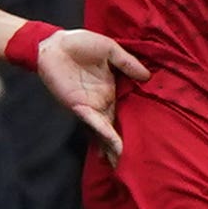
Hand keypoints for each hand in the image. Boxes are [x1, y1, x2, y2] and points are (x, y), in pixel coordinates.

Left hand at [32, 28, 150, 160]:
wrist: (52, 46)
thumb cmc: (80, 44)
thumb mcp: (109, 49)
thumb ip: (127, 63)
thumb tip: (148, 76)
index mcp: (115, 86)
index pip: (131, 106)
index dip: (141, 119)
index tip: (154, 132)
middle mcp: (106, 100)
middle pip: (120, 125)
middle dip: (129, 142)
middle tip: (142, 160)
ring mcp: (93, 106)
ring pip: (108, 131)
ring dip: (116, 147)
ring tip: (127, 164)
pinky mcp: (80, 108)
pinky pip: (96, 124)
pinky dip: (105, 135)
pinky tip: (115, 148)